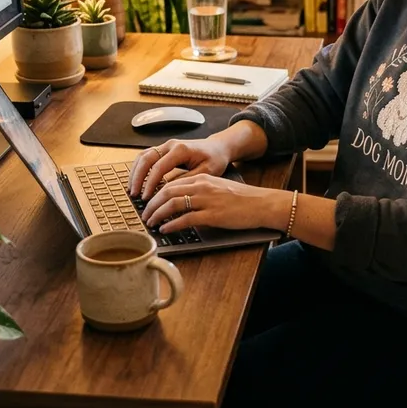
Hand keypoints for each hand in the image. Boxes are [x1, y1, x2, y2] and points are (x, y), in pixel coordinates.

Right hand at [128, 137, 231, 199]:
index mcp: (181, 149)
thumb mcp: (206, 172)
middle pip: (146, 159)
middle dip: (137, 177)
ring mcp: (166, 145)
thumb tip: (168, 191)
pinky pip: (146, 156)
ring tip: (132, 189)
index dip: (150, 183)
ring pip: (143, 156)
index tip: (146, 197)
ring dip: (135, 172)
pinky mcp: (164, 149)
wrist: (218, 147)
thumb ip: (187, 180)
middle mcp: (171, 145)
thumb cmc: (214, 159)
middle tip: (134, 194)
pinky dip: (139, 168)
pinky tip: (137, 181)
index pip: (159, 167)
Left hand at [140, 173, 289, 233]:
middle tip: (144, 214)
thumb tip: (180, 203)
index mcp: (202, 178)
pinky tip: (166, 229)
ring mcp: (207, 200)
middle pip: (167, 192)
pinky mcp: (213, 215)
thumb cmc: (242, 198)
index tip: (148, 203)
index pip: (171, 183)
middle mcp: (202, 186)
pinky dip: (172, 224)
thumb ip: (199, 192)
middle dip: (151, 204)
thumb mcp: (217, 188)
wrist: (262, 203)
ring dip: (158, 214)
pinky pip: (186, 219)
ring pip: (173, 204)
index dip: (155, 194)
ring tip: (151, 223)